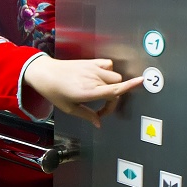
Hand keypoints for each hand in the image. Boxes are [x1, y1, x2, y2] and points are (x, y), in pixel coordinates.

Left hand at [22, 54, 142, 126]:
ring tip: (99, 93)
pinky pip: (108, 65)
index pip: (114, 90)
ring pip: (114, 76)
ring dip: (112, 86)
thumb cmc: (54, 92)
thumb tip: (99, 124)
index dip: (130, 86)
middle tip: (101, 108)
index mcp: (88, 92)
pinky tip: (99, 78)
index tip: (142, 81)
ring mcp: (92, 69)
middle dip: (114, 99)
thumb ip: (87, 115)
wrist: (44, 73)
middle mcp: (93, 79)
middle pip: (117, 86)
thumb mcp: (69, 108)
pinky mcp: (90, 62)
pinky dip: (108, 71)